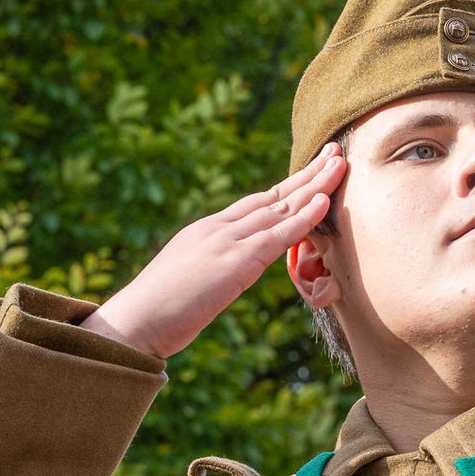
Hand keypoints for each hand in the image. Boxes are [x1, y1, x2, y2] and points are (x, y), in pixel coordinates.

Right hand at [80, 142, 347, 358]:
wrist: (134, 322)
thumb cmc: (157, 313)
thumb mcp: (189, 282)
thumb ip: (211, 272)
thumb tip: (223, 277)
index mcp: (207, 232)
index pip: (256, 204)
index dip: (287, 188)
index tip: (311, 173)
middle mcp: (218, 228)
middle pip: (272, 195)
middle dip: (306, 175)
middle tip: (334, 153)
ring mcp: (225, 241)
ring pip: (279, 207)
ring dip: (314, 186)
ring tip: (340, 165)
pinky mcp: (234, 262)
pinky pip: (276, 235)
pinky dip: (304, 217)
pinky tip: (324, 201)